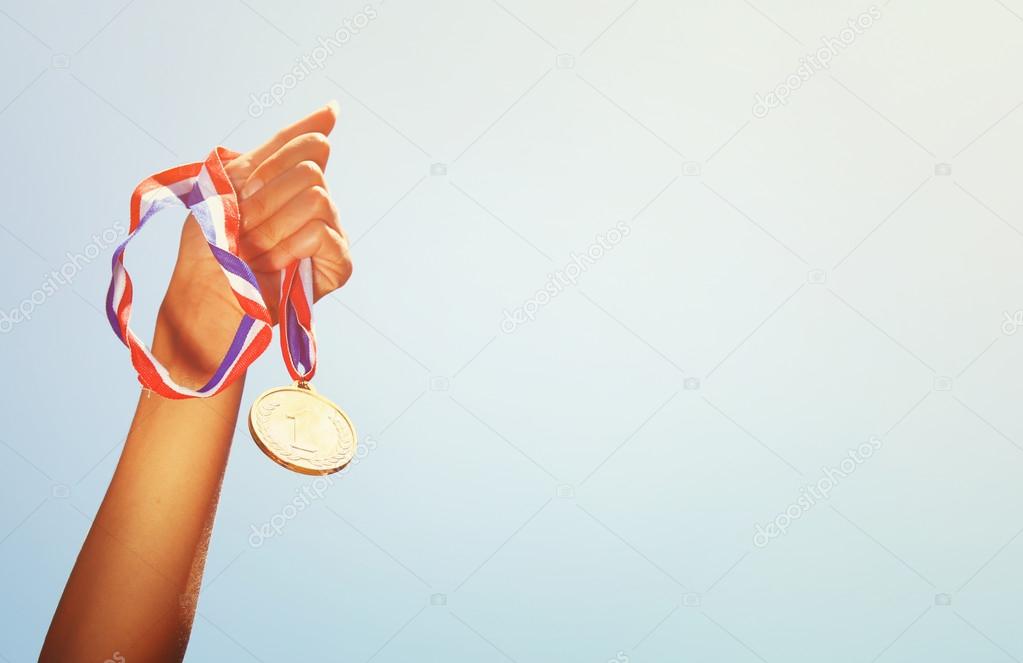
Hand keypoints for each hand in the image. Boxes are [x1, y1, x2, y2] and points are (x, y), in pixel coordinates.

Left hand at [153, 102, 351, 381]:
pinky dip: (287, 245)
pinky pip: (321, 231)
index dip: (277, 156)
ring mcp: (332, 234)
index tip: (245, 187)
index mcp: (293, 181)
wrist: (206, 298)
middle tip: (241, 228)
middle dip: (266, 196)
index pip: (309, 142)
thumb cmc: (211, 246)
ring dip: (272, 223)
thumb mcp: (233, 184)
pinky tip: (271, 264)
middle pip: (310, 167)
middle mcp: (319, 203)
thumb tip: (332, 110)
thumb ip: (275, 150)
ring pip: (316, 196)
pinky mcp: (339, 264)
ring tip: (252, 250)